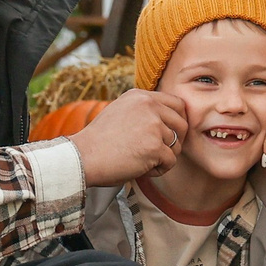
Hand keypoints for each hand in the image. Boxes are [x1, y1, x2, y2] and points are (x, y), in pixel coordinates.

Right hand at [71, 90, 190, 186]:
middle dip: (176, 141)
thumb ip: (142, 111)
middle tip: (161, 152)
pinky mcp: (154, 146)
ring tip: (142, 161)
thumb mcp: (120, 112)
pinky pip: (171, 161)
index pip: (177, 104)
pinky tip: (142, 169)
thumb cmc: (99, 142)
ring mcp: (153, 125)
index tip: (170, 135)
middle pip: (182, 124)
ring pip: (177, 145)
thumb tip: (168, 120)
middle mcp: (148, 106)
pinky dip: (159, 170)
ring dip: (163, 157)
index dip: (178, 121)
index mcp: (140, 96)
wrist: (83, 157)